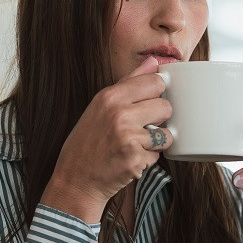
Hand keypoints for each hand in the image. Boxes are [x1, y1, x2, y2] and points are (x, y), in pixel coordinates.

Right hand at [40, 56, 173, 222]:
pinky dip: (148, 159)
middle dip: (159, 118)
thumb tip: (153, 62)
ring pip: (166, 133)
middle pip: (165, 106)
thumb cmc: (88, 142)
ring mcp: (129, 138)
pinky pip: (158, 155)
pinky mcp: (136, 160)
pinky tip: (130, 159)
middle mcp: (119, 114)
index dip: (157, 92)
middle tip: (141, 127)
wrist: (76, 180)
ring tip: (136, 144)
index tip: (149, 101)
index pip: (155, 81)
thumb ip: (129, 83)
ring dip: (156, 141)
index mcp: (110, 97)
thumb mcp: (100, 106)